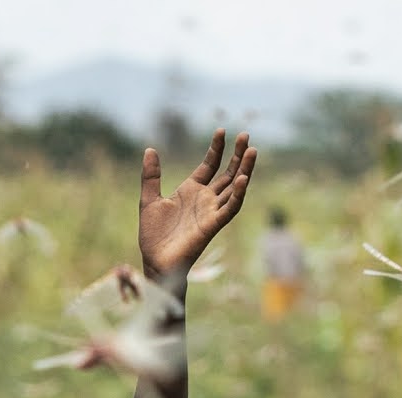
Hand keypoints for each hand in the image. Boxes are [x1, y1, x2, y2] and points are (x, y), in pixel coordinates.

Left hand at [138, 129, 255, 282]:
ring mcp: (211, 211)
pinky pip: (230, 208)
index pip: (210, 165)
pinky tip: (243, 179)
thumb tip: (150, 149)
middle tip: (246, 135)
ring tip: (252, 151)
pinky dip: (238, 194)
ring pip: (234, 187)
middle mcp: (205, 199)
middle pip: (227, 172)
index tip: (221, 131)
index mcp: (191, 191)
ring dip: (244, 170)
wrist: (155, 262)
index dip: (216, 149)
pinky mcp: (213, 225)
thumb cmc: (153, 236)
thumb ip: (151, 176)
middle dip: (237, 154)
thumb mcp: (149, 200)